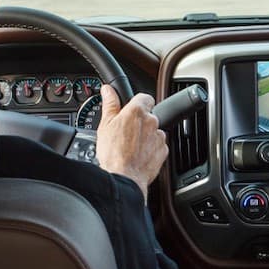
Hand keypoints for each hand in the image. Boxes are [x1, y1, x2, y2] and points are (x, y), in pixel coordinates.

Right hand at [95, 84, 168, 199]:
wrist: (124, 177)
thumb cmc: (113, 153)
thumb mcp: (105, 124)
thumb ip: (110, 104)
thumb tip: (108, 90)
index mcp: (137, 111)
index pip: (144, 97)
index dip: (137, 103)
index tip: (131, 109)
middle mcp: (152, 121)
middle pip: (148, 116)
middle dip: (139, 123)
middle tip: (125, 133)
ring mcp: (159, 136)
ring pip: (153, 131)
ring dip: (145, 136)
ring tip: (131, 147)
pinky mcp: (163, 151)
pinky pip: (158, 146)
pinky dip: (150, 149)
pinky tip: (138, 155)